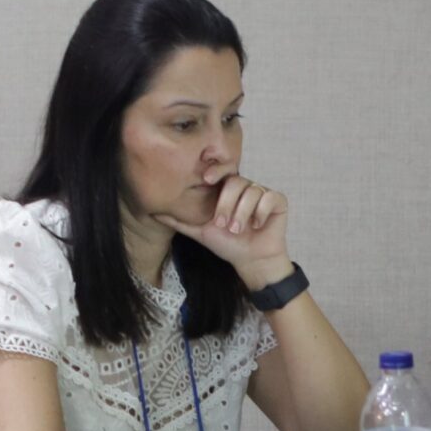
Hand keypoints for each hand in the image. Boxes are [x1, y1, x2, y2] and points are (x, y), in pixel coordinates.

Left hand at [153, 175, 289, 282]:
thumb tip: (153, 211)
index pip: (223, 170)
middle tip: (222, 224)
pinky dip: (261, 212)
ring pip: (252, 191)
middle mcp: (246, 187)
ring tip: (238, 230)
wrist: (252, 261)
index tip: (207, 179)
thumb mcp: (199, 232)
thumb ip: (179, 221)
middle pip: (236, 181)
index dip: (217, 170)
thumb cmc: (228, 245)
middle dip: (227, 204)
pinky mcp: (278, 201)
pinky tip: (257, 225)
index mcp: (228, 190)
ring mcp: (262, 193)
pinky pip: (269, 198)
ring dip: (242, 213)